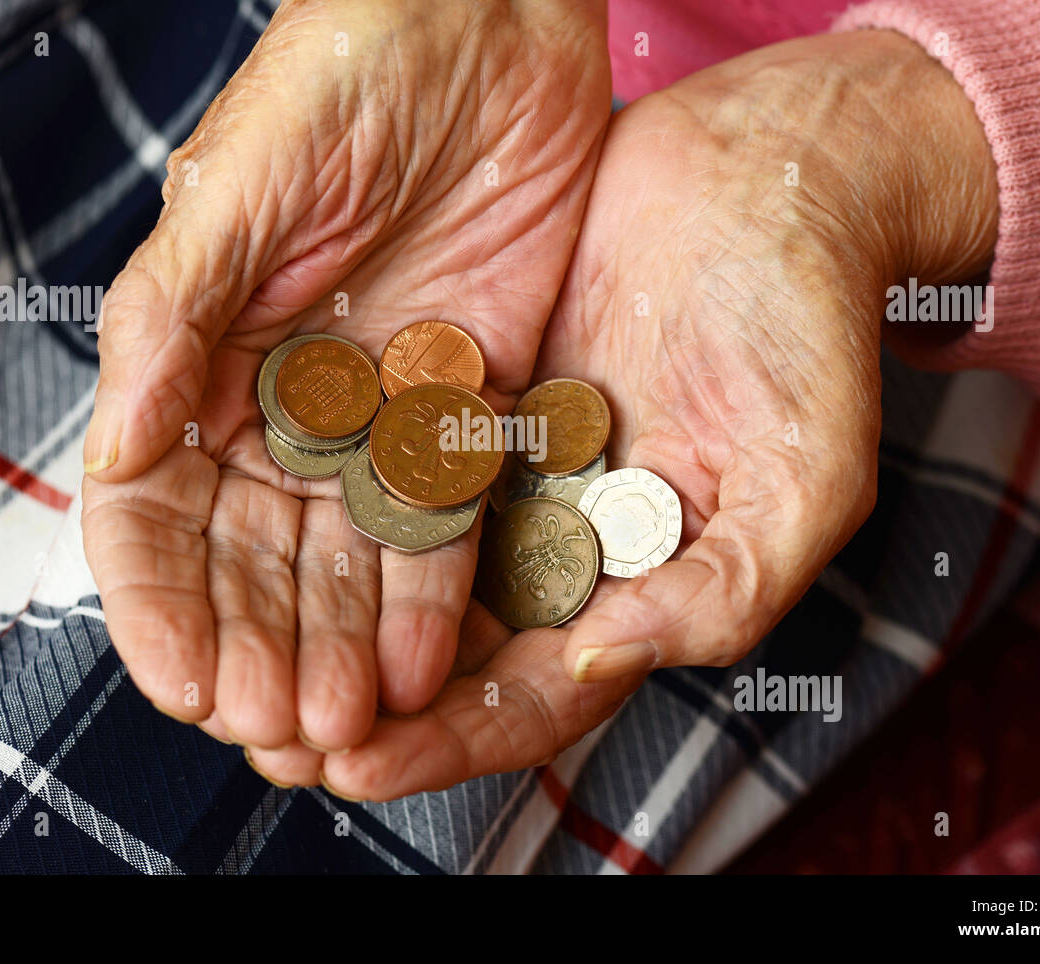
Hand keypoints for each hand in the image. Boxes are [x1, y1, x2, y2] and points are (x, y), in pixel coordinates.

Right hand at [79, 0, 610, 759]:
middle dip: (257, 646)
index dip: (163, 602)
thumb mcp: (238, 185)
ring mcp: (375, 413)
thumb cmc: (341, 74)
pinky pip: (443, 520)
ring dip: (337, 648)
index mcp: (201, 358)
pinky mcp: (464, 406)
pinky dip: (428, 597)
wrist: (487, 25)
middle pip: (255, 558)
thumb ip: (172, 314)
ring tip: (340, 730)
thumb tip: (111, 445)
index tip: (182, 682)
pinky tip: (416, 670)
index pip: (159, 509)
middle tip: (272, 730)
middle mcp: (282, 403)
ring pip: (345, 560)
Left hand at [315, 30, 999, 797]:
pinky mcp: (465, 404)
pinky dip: (329, 514)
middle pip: (448, 657)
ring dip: (324, 627)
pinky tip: (255, 536)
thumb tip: (600, 657)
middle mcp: (562, 547)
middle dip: (358, 707)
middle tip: (263, 736)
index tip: (356, 768)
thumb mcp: (803, 480)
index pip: (532, 696)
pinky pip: (386, 471)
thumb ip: (723, 590)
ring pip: (401, 577)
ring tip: (232, 665)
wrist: (765, 188)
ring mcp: (509, 476)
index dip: (447, 741)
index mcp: (640, 591)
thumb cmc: (807, 332)